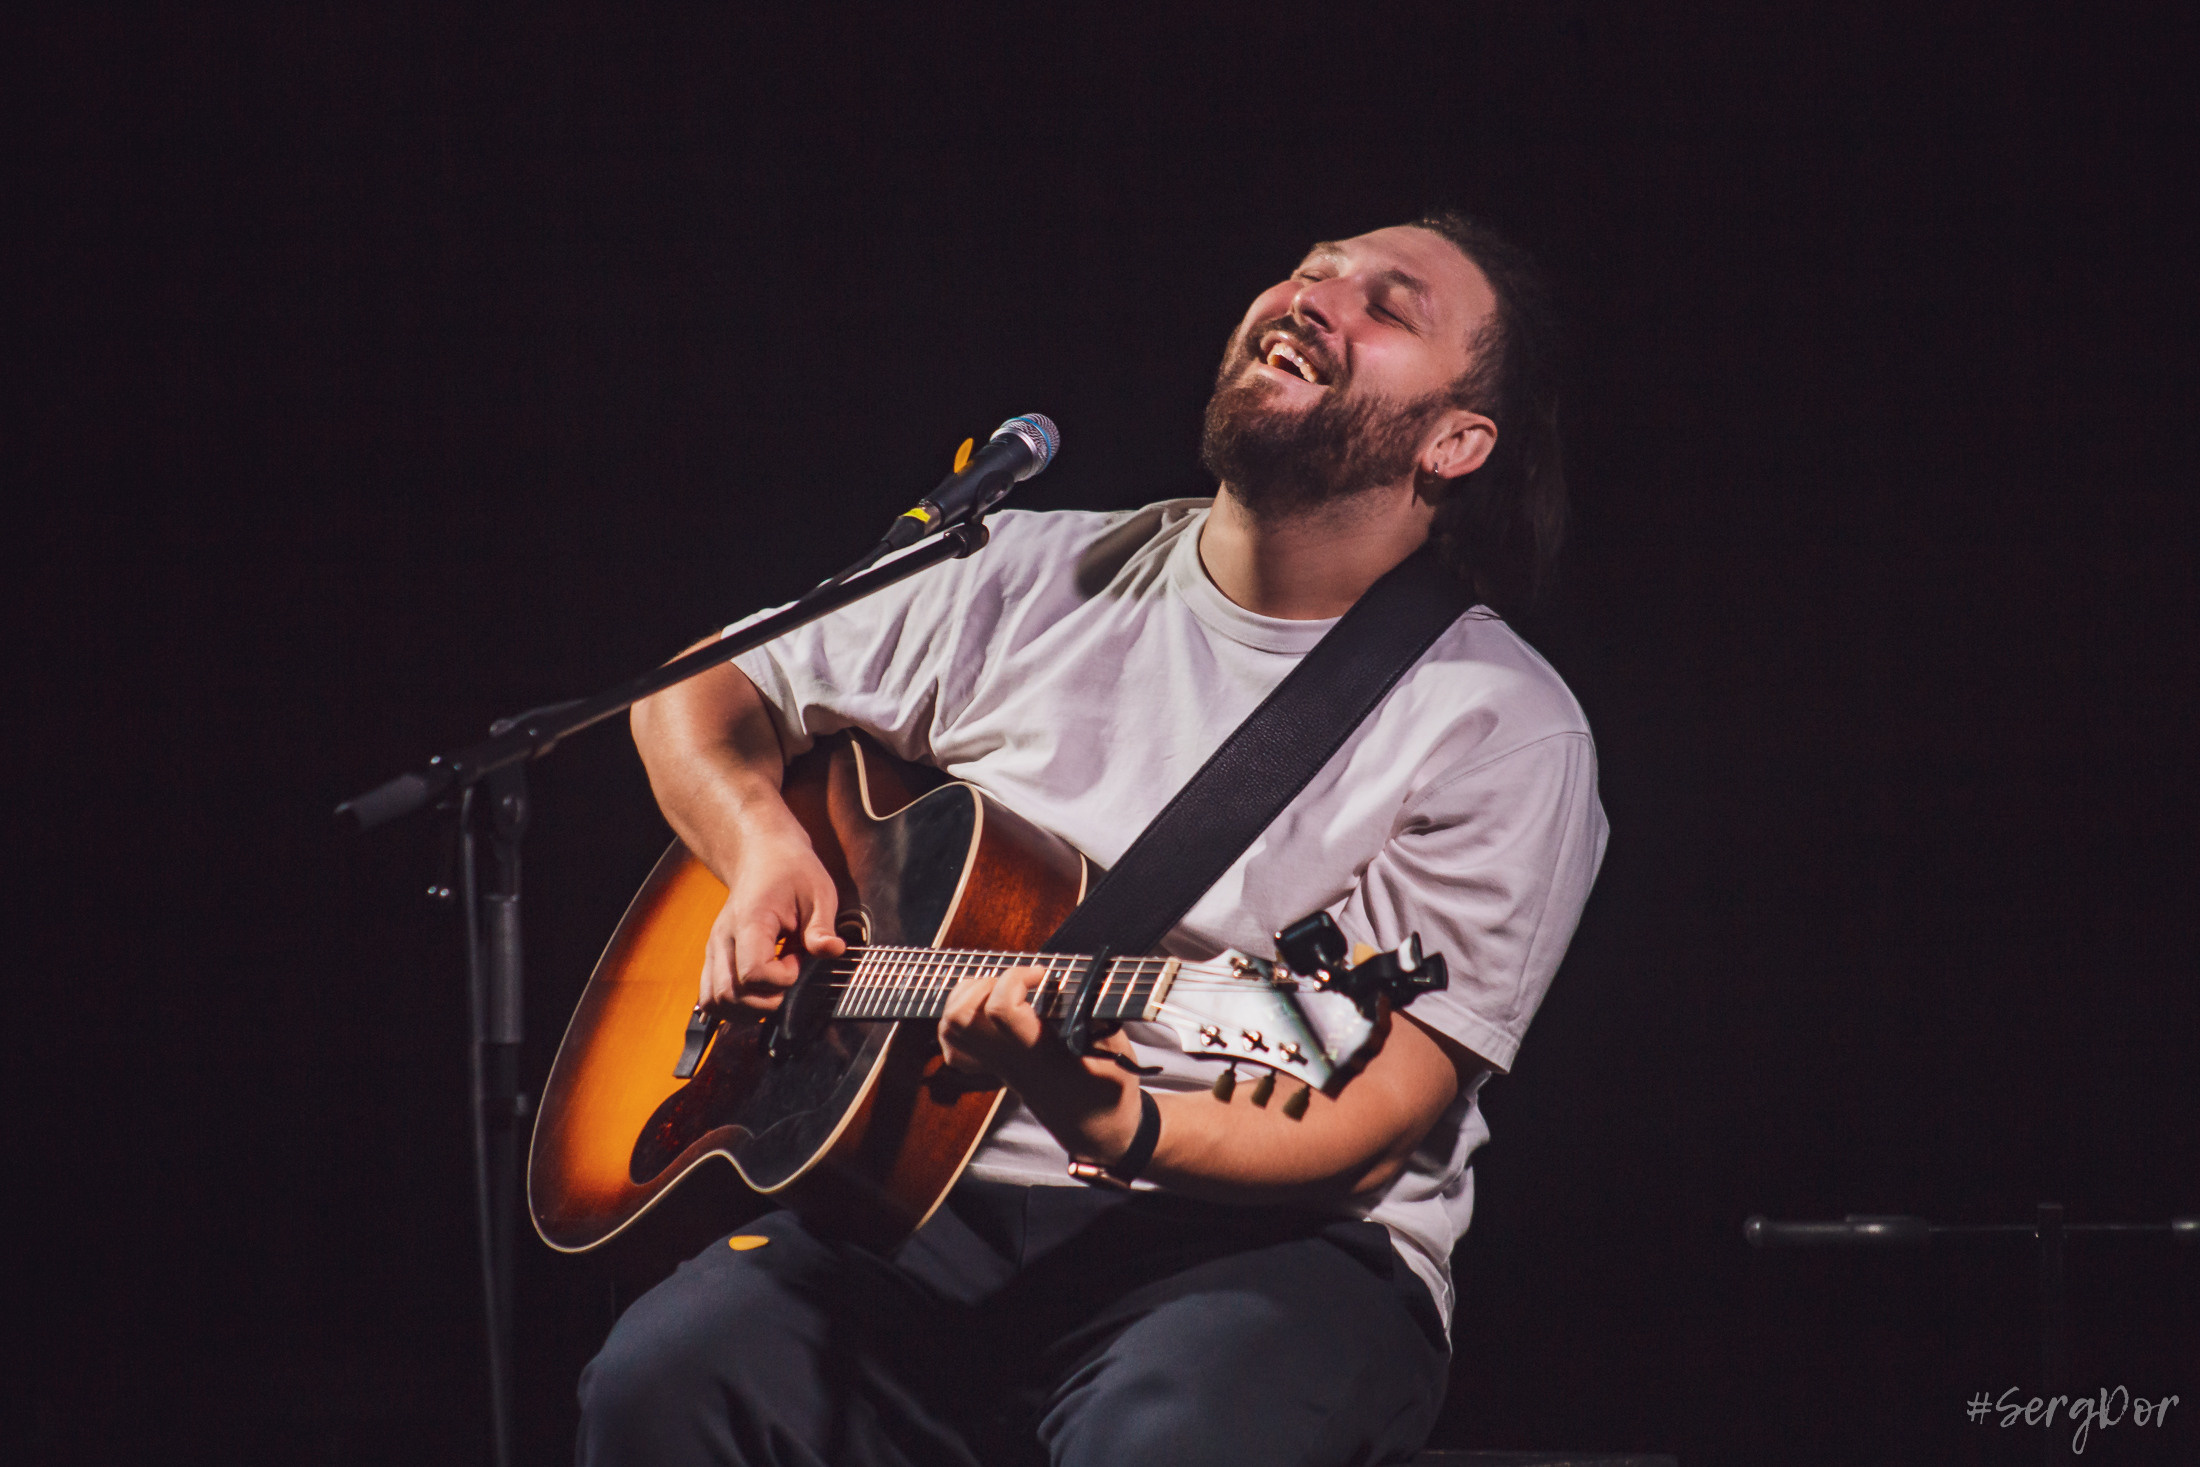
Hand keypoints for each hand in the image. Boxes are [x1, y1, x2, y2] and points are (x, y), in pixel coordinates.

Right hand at [700, 828, 844, 1013]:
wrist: (762, 856)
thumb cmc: (791, 872)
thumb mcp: (819, 893)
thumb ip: (822, 927)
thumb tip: (832, 951)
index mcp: (749, 921)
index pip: (753, 972)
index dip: (781, 979)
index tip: (798, 960)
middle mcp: (723, 938)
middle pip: (729, 993)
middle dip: (766, 1000)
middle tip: (789, 976)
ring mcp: (714, 949)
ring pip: (714, 1001)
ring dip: (747, 1009)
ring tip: (774, 987)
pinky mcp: (713, 958)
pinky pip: (710, 997)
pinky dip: (732, 1007)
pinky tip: (757, 994)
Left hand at [937, 965, 1142, 1161]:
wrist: (1094, 1130)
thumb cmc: (1108, 1092)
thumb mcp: (1118, 1054)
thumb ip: (1098, 1018)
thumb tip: (1080, 984)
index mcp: (1040, 1053)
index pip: (1001, 1010)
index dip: (1015, 979)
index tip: (1042, 975)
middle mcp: (1009, 1059)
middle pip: (962, 1016)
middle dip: (984, 983)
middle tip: (1016, 981)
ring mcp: (995, 1066)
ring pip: (951, 1027)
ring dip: (968, 995)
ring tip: (1001, 987)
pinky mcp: (991, 1069)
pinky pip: (954, 1045)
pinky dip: (960, 1018)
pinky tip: (986, 1008)